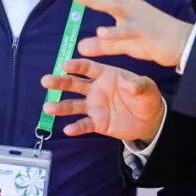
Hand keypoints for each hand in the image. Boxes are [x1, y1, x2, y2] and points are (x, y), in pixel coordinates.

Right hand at [41, 58, 164, 141]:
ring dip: (60, 106)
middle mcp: (96, 89)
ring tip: (48, 107)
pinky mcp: (97, 122)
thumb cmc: (146, 98)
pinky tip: (68, 130)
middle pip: (74, 84)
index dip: (76, 66)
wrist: (149, 120)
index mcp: (106, 75)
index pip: (88, 68)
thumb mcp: (147, 88)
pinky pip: (84, 124)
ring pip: (74, 105)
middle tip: (45, 81)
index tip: (65, 65)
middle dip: (60, 82)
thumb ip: (138, 84)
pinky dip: (76, 127)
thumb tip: (129, 83)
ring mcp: (94, 106)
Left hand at [60, 0, 192, 67]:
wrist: (184, 43)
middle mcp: (129, 6)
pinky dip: (114, 31)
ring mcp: (137, 17)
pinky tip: (100, 31)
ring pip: (114, 5)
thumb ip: (103, 44)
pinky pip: (127, 31)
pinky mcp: (144, 32)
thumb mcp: (124, 42)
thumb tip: (80, 46)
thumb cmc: (154, 39)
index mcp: (124, 4)